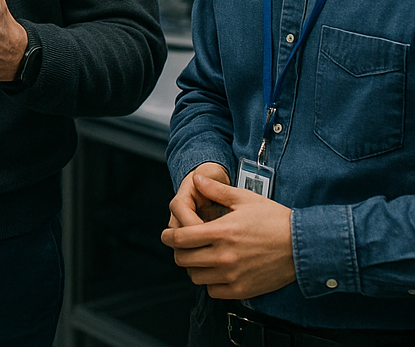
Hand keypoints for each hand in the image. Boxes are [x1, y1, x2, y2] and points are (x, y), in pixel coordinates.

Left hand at [160, 173, 295, 298]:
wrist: (302, 246)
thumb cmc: (274, 219)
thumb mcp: (244, 198)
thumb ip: (216, 189)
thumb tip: (197, 179)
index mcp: (221, 232)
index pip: (181, 238)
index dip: (168, 236)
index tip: (166, 234)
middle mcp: (224, 256)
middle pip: (184, 259)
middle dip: (178, 250)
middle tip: (181, 245)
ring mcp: (233, 275)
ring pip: (195, 277)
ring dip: (193, 266)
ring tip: (199, 256)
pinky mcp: (243, 290)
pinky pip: (213, 291)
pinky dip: (209, 282)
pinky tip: (215, 270)